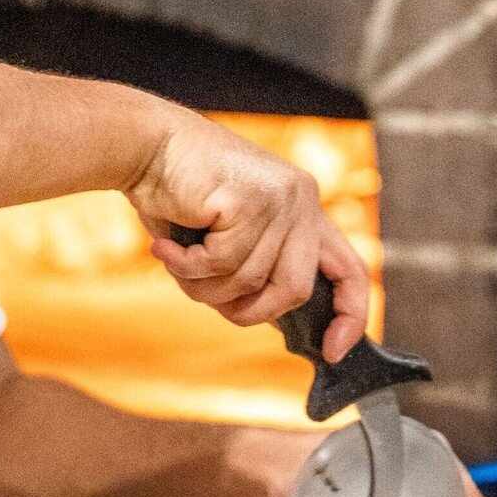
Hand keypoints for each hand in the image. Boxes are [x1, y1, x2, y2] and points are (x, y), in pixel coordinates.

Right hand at [126, 108, 368, 361]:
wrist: (145, 146)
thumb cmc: (180, 194)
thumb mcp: (233, 235)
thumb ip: (258, 268)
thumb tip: (270, 318)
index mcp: (306, 208)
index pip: (351, 270)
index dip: (350, 316)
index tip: (333, 351)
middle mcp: (302, 199)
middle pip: (295, 289)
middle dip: (250, 310)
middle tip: (211, 300)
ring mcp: (279, 197)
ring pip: (249, 281)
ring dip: (203, 285)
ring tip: (176, 259)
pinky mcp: (249, 200)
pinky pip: (221, 263)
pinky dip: (186, 266)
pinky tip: (166, 246)